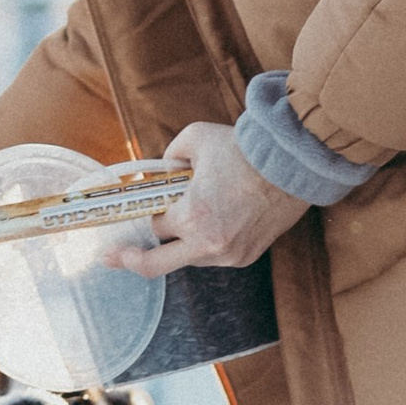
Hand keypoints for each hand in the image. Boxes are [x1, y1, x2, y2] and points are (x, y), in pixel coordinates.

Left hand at [102, 120, 305, 281]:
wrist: (293, 164)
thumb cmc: (245, 149)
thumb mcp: (195, 139)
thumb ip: (168, 156)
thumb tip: (157, 170)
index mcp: (193, 215)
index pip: (149, 228)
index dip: (134, 221)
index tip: (117, 224)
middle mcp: (208, 243)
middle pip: (155, 265)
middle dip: (130, 261)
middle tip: (112, 258)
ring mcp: (228, 255)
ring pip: (187, 259)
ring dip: (177, 244)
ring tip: (179, 222)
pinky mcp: (245, 257)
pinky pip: (212, 256)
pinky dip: (204, 243)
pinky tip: (209, 223)